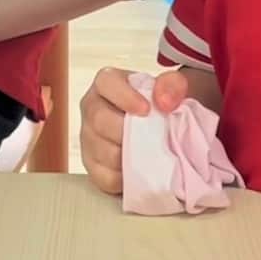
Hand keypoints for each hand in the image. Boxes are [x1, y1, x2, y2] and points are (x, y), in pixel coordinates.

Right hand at [78, 66, 188, 194]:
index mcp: (106, 82)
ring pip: (103, 151)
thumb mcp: (171, 87)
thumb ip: (172, 85)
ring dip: (130, 156)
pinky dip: (126, 177)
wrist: (152, 127)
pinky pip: (106, 177)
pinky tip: (139, 168)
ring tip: (149, 152)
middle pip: (99, 120)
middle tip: (151, 137)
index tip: (146, 110)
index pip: (106, 83)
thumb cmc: (157, 103)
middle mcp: (91, 107)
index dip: (125, 97)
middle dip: (128, 131)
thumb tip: (164, 102)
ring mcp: (88, 137)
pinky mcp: (92, 166)